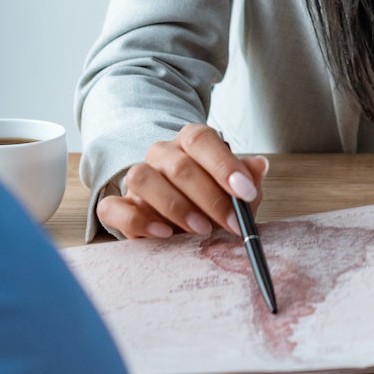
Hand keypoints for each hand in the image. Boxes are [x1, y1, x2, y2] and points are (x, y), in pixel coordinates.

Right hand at [96, 124, 268, 241]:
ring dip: (175, 206)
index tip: (246, 192)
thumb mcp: (237, 193)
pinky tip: (163, 234)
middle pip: (178, 166)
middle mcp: (162, 154)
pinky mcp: (120, 206)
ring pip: (142, 178)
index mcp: (190, 141)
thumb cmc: (214, 202)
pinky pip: (113, 207)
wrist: (186, 224)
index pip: (202, 140)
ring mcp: (138, 177)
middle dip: (210, 198)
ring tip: (201, 230)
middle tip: (232, 224)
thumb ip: (247, 180)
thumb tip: (260, 166)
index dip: (225, 165)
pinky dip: (136, 221)